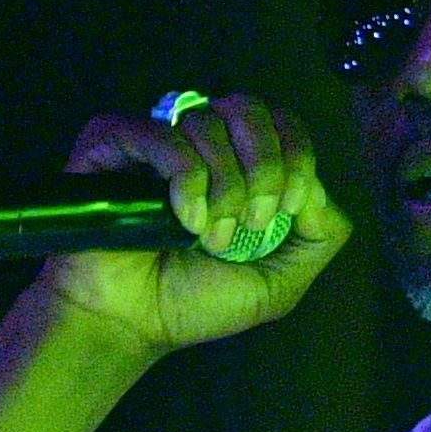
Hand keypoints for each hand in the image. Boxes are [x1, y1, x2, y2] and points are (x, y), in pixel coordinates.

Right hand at [34, 94, 349, 361]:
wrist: (129, 323)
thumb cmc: (194, 302)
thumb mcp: (278, 282)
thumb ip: (318, 237)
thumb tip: (318, 190)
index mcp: (237, 163)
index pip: (281, 123)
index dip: (296, 157)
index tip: (287, 209)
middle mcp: (197, 141)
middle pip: (249, 108)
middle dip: (264, 167)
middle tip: (253, 222)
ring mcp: (154, 137)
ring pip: (208, 123)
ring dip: (224, 188)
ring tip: (208, 237)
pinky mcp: (112, 142)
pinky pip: (163, 134)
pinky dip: (186, 178)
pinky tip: (184, 220)